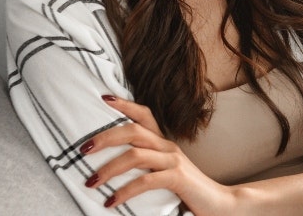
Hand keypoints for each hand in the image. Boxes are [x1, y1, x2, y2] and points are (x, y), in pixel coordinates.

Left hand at [84, 95, 237, 214]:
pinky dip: (124, 191)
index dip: (124, 104)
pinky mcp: (177, 178)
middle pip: (132, 130)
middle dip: (104, 137)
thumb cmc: (188, 191)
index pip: (144, 114)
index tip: (103, 98)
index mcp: (163, 143)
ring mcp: (173, 161)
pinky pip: (146, 180)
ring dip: (108, 169)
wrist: (220, 205)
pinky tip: (110, 201)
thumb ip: (146, 166)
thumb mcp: (165, 173)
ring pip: (135, 155)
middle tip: (82, 149)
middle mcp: (168, 146)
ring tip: (90, 181)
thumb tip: (113, 167)